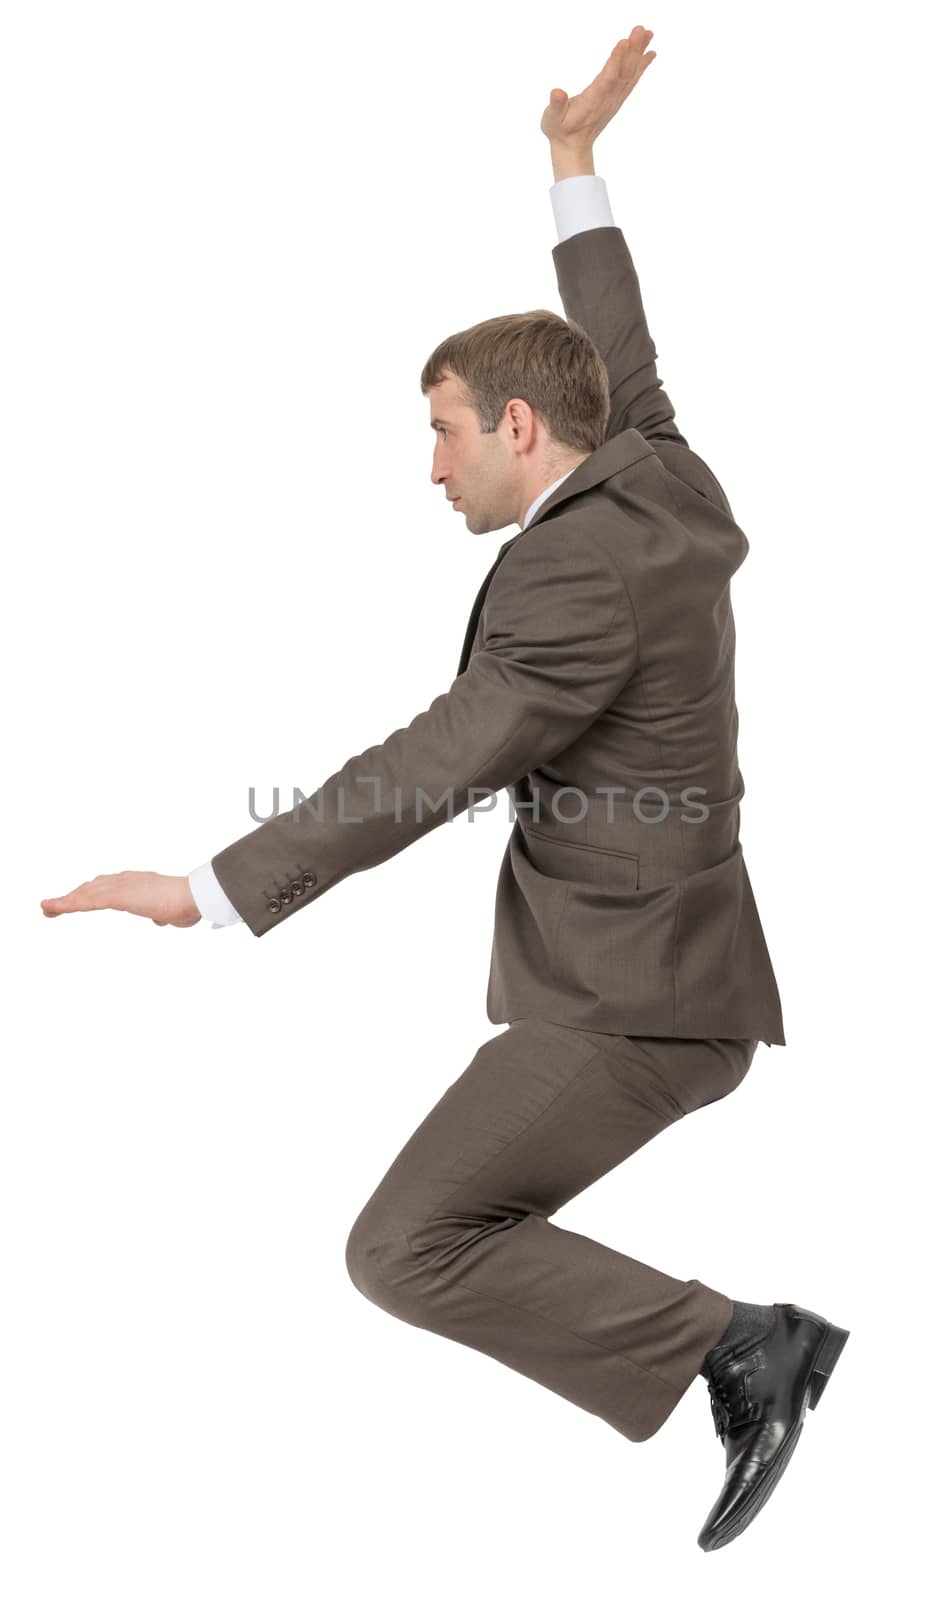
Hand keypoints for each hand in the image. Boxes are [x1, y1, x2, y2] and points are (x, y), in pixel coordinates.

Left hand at [40, 871, 201, 927]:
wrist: (194, 896)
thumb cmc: (189, 904)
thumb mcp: (172, 913)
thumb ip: (162, 914)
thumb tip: (159, 919)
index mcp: (137, 883)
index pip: (107, 887)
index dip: (89, 893)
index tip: (76, 899)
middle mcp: (125, 880)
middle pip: (91, 888)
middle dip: (71, 897)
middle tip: (51, 906)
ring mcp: (121, 886)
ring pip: (85, 894)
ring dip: (64, 901)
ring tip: (46, 908)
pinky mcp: (118, 896)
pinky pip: (86, 901)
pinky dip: (68, 904)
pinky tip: (54, 908)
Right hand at [540, 24, 656, 150]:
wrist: (574, 147)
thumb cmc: (559, 131)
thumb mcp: (551, 119)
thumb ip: (555, 106)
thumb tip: (557, 93)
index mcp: (592, 101)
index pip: (607, 80)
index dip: (616, 62)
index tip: (624, 43)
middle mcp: (607, 99)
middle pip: (622, 72)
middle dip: (632, 50)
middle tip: (640, 30)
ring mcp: (614, 99)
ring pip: (629, 73)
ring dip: (639, 53)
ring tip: (648, 33)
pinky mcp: (617, 98)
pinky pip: (631, 80)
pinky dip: (641, 66)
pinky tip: (650, 53)